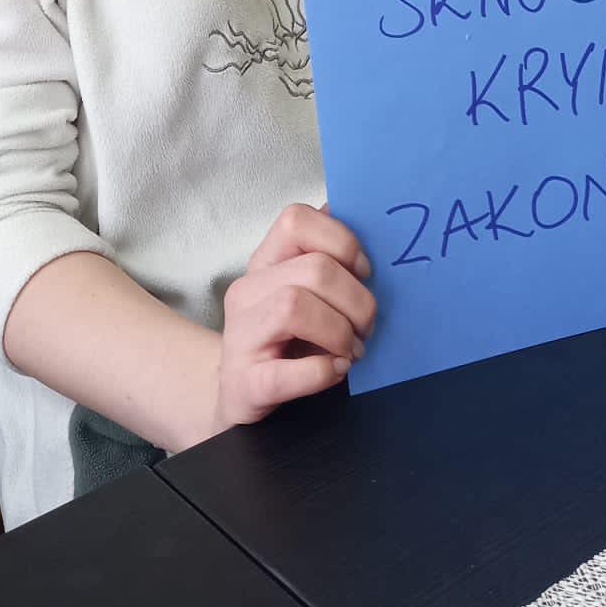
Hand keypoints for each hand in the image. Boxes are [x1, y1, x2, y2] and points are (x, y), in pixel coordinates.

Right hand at [214, 203, 376, 432]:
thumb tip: (344, 208)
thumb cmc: (284, 341)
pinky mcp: (245, 383)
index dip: (341, 240)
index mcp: (264, 263)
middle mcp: (247, 291)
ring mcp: (240, 336)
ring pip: (295, 306)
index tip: (364, 272)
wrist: (239, 398)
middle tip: (366, 327)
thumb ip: (323, 257)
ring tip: (352, 350)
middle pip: (313, 268)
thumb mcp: (302, 293)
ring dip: (340, 332)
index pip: (296, 220)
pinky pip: (287, 372)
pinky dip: (322, 371)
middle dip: (356, 300)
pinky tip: (336, 371)